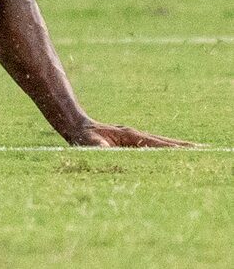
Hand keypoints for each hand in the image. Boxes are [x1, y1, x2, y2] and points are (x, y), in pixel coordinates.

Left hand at [71, 120, 191, 147]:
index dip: (173, 148)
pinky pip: (152, 146)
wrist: (75, 125)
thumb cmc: (82, 136)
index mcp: (130, 135)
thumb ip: (96, 146)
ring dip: (176, 148)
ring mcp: (134, 136)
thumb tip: (103, 148)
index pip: (157, 143)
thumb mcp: (87, 142)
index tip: (190, 150)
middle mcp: (135, 134)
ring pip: (160, 143)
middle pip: (164, 142)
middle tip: (203, 151)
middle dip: (182, 147)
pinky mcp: (130, 140)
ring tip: (194, 152)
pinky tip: (172, 154)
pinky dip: (166, 149)